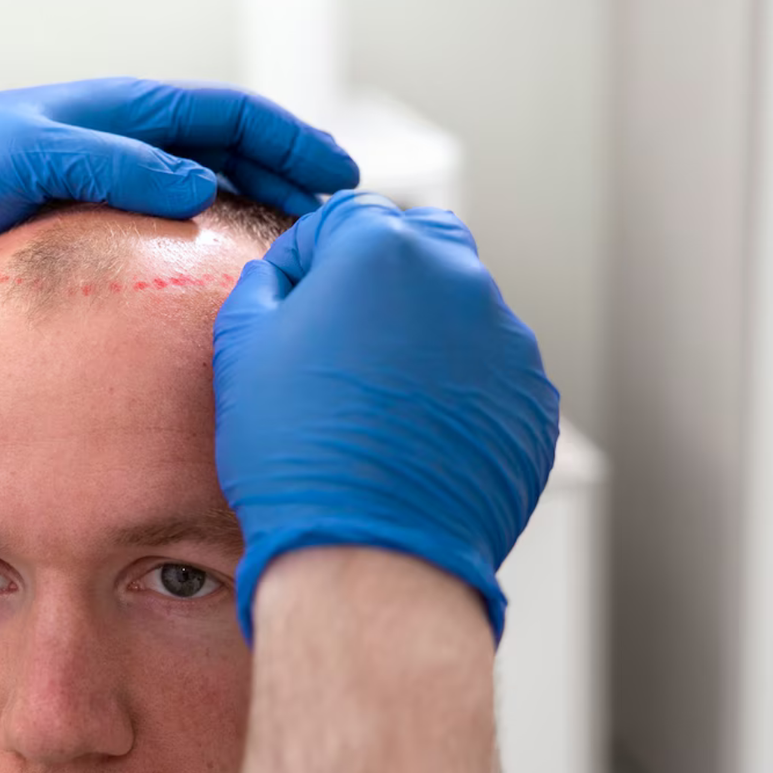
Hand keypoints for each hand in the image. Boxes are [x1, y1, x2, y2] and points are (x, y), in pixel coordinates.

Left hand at [0, 78, 359, 285]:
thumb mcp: (32, 158)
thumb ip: (116, 164)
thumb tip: (201, 186)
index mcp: (118, 108)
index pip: (227, 114)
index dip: (290, 139)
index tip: (340, 176)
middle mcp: (117, 136)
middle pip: (225, 150)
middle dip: (285, 177)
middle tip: (329, 226)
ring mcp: (98, 176)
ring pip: (196, 186)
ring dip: (247, 209)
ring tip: (286, 252)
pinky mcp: (75, 217)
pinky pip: (155, 223)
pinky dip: (195, 240)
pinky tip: (206, 279)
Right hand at [212, 191, 559, 640]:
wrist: (369, 554)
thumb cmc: (295, 450)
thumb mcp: (240, 351)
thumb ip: (263, 287)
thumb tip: (282, 278)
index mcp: (383, 250)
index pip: (342, 218)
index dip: (305, 257)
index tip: (289, 302)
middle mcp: (460, 280)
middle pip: (419, 246)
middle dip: (380, 276)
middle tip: (340, 338)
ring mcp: (508, 343)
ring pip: (461, 310)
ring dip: (422, 334)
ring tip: (377, 402)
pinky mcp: (532, 402)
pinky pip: (490, 374)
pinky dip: (458, 389)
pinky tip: (416, 437)